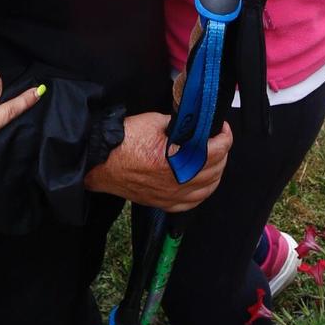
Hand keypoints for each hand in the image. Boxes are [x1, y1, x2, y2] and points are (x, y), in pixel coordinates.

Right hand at [84, 110, 230, 212]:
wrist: (100, 162)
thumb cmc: (122, 141)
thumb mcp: (154, 121)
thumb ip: (179, 124)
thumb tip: (193, 124)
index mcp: (175, 160)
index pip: (215, 151)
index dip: (225, 137)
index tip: (223, 128)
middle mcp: (176, 182)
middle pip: (215, 170)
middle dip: (222, 152)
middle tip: (218, 140)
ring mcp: (170, 195)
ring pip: (208, 189)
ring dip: (216, 172)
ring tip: (214, 158)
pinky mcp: (162, 203)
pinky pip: (192, 203)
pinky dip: (203, 192)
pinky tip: (203, 183)